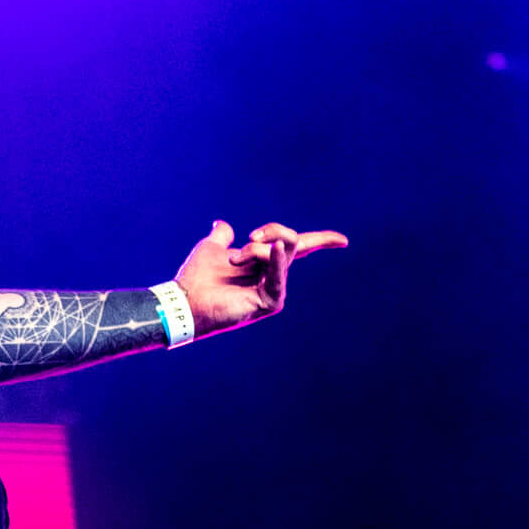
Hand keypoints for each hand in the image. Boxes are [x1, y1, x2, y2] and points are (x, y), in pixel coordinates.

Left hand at [173, 219, 347, 337]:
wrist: (184, 300)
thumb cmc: (196, 279)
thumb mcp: (211, 249)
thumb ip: (221, 238)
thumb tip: (224, 225)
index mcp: (264, 263)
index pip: (300, 248)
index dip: (322, 241)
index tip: (343, 240)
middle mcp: (273, 276)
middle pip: (291, 242)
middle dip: (273, 230)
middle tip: (248, 238)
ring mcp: (273, 290)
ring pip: (282, 254)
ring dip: (256, 250)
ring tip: (233, 261)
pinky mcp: (269, 302)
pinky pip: (279, 275)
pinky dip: (274, 259)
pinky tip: (270, 247)